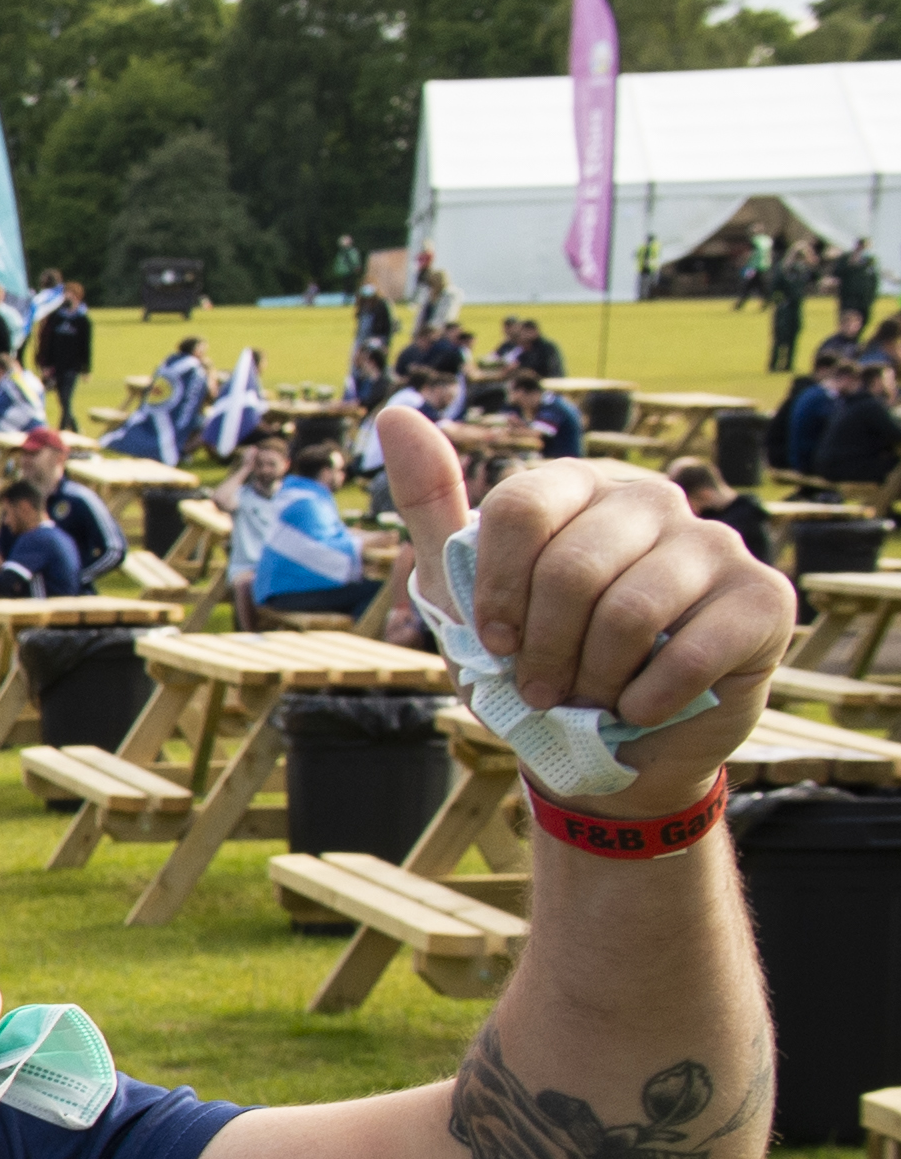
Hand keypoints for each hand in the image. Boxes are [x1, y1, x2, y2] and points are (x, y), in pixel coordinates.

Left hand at [382, 405, 788, 812]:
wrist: (610, 744)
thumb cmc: (531, 659)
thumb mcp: (462, 591)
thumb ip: (431, 505)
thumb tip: (395, 414)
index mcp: (578, 486)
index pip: (521, 509)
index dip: (497, 592)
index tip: (493, 642)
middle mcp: (652, 499)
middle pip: (572, 569)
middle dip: (543, 651)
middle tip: (543, 688)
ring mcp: (716, 543)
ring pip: (630, 613)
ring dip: (592, 681)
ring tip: (590, 699)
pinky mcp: (763, 598)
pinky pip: (692, 652)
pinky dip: (647, 701)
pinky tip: (641, 708)